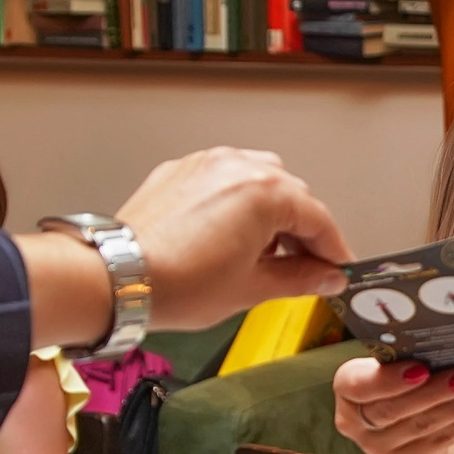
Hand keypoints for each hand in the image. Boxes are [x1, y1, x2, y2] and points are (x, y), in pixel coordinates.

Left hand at [114, 147, 351, 329]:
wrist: (117, 277)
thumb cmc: (176, 281)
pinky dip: (237, 203)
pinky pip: (223, 180)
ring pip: (258, 180)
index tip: (336, 270)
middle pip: (292, 195)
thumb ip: (300, 278)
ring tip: (265, 250)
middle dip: (303, 231)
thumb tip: (325, 276)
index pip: (319, 219)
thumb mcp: (253, 288)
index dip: (333, 250)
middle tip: (306, 267)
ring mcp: (206, 164)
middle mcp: (238, 167)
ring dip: (271, 211)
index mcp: (266, 192)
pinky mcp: (180, 171)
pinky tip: (230, 235)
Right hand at [334, 358, 453, 453]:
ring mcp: (381, 447)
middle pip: (394, 410)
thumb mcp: (396, 361)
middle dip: (434, 392)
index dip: (388, 380)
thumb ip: (410, 351)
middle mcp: (356, 422)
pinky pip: (442, 440)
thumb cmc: (402, 377)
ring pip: (423, 426)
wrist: (403, 420)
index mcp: (348, 389)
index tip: (420, 369)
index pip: (358, 386)